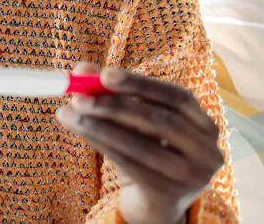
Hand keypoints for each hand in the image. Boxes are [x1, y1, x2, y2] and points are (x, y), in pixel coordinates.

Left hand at [56, 62, 223, 223]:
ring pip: (140, 145)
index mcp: (205, 125)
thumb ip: (113, 94)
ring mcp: (191, 176)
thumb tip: (82, 69)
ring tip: (68, 113)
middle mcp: (206, 151)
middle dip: (115, 105)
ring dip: (99, 126)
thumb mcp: (134, 124)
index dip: (143, 84)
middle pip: (161, 120)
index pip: (179, 97)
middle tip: (78, 96)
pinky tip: (80, 131)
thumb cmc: (145, 155)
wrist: (154, 205)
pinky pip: (129, 165)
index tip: (105, 74)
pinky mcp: (168, 194)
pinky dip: (101, 145)